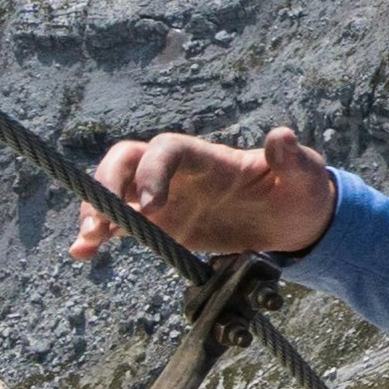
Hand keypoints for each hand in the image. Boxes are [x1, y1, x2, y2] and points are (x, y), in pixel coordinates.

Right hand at [72, 125, 336, 266]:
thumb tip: (282, 136)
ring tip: (87, 242)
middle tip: (101, 223)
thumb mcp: (306, 174)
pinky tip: (82, 252)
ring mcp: (167, 197)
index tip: (150, 205)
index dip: (152, 170)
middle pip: (127, 162)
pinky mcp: (163, 223)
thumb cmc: (300, 190)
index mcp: (208, 158)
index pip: (167, 149)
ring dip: (96, 212)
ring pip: (116, 192)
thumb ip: (292, 159)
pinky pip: (123, 224)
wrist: (294, 220)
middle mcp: (179, 173)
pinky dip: (101, 235)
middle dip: (107, 186)